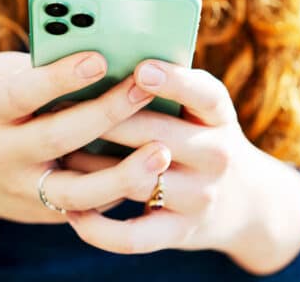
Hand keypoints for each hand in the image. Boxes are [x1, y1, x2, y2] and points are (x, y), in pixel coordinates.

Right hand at [0, 52, 171, 246]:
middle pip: (56, 138)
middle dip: (104, 113)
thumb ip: (39, 67)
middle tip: (144, 88)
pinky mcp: (48, 214)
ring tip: (162, 151)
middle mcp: (2, 155)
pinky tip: (154, 171)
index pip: (22, 94)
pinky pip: (91, 207)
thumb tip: (104, 53)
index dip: (59, 78)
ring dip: (123, 175)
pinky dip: (123, 189)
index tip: (99, 58)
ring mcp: (25, 191)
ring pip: (77, 192)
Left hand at [63, 60, 299, 274]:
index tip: (141, 70)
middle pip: (156, 134)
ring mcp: (200, 197)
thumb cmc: (197, 138)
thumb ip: (164, 89)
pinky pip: (133, 236)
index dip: (175, 82)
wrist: (241, 201)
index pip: (205, 95)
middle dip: (106, 120)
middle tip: (59, 105)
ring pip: (137, 180)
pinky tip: (73, 212)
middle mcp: (216, 155)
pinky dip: (99, 228)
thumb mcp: (198, 111)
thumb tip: (101, 62)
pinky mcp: (180, 232)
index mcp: (218, 116)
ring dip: (91, 167)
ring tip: (58, 154)